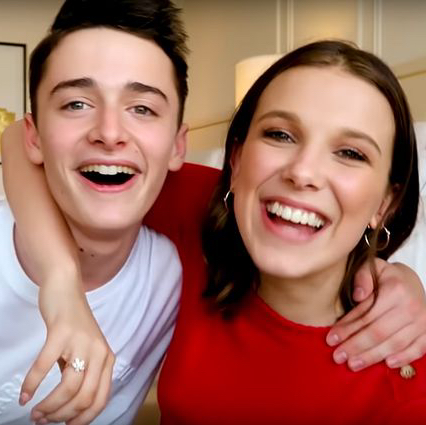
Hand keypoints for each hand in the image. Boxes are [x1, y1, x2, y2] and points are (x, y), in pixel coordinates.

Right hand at [20, 273, 114, 424]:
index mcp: (107, 358)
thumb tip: (66, 408)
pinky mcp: (62, 332)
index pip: (101, 399)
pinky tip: (25, 395)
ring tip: (35, 413)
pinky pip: (45, 366)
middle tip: (44, 420)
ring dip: (49, 406)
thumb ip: (81, 374)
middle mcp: (100, 352)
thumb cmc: (73, 324)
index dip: (83, 419)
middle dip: (63, 416)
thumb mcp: (85, 351)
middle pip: (85, 397)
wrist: (66, 289)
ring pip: (68, 387)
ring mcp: (82, 342)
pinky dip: (32, 385)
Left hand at [327, 259, 425, 370]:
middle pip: (378, 332)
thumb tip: (358, 296)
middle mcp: (411, 306)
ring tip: (353, 364)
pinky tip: (386, 364)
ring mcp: (423, 321)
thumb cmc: (386, 277)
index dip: (347, 328)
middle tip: (337, 356)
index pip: (366, 314)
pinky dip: (403, 358)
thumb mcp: (372, 267)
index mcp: (395, 289)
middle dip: (355, 346)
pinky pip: (417, 349)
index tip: (331, 339)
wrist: (412, 281)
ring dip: (372, 356)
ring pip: (395, 344)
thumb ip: (362, 277)